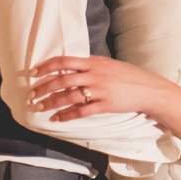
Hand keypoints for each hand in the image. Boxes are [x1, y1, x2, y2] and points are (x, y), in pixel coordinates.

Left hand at [28, 56, 172, 121]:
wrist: (149, 89)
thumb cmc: (129, 76)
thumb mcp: (109, 65)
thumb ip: (91, 65)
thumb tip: (71, 67)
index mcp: (95, 62)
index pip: (65, 61)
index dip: (47, 67)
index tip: (33, 73)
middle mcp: (95, 74)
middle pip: (62, 79)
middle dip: (43, 87)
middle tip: (31, 94)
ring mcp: (100, 90)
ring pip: (69, 96)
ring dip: (51, 102)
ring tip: (38, 107)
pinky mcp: (105, 104)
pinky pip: (81, 111)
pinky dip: (67, 115)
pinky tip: (57, 118)